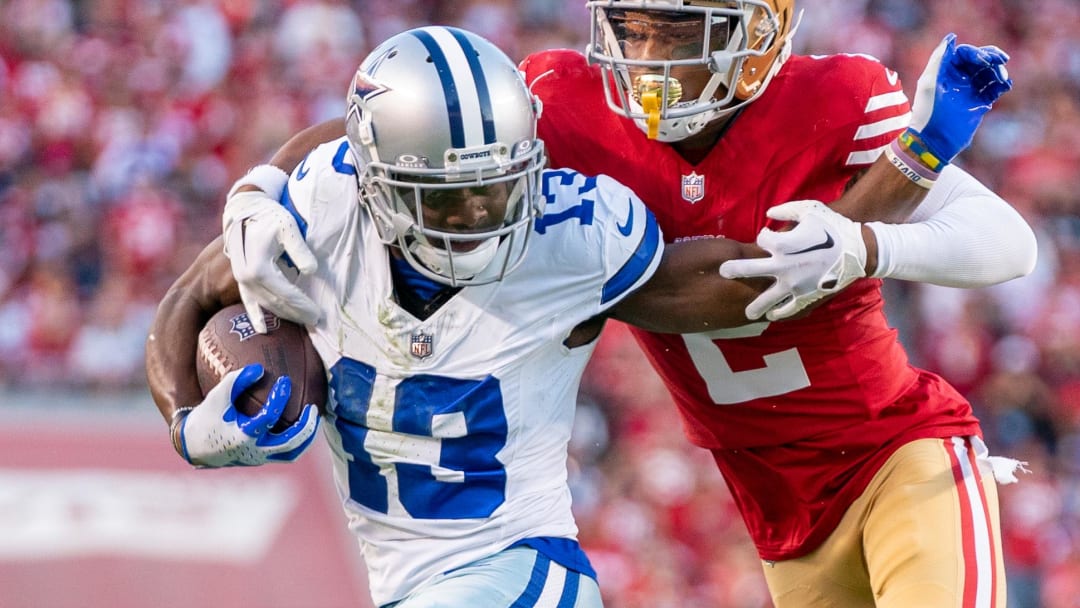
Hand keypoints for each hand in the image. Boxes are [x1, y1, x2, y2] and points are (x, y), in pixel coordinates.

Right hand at [174, 364, 319, 466]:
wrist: (194, 446)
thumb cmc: (207, 417)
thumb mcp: (217, 397)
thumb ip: (236, 380)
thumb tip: (260, 368)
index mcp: (243, 436)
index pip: (269, 418)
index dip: (279, 398)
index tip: (285, 381)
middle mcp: (254, 451)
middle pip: (290, 444)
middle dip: (306, 427)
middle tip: (314, 408)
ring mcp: (259, 458)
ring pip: (292, 453)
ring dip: (306, 437)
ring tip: (313, 418)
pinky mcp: (261, 459)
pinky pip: (286, 452)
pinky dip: (297, 440)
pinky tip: (302, 422)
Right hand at [223, 189, 319, 333]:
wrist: (245, 210)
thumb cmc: (269, 217)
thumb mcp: (288, 228)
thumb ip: (300, 250)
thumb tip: (311, 271)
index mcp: (259, 268)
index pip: (287, 293)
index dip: (303, 305)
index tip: (319, 314)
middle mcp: (247, 278)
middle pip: (277, 303)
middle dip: (297, 313)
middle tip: (316, 321)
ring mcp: (242, 281)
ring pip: (266, 304)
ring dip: (284, 315)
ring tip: (302, 321)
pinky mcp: (241, 280)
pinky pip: (248, 302)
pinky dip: (256, 316)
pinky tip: (262, 329)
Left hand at [719, 200, 866, 320]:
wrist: (858, 250)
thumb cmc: (833, 228)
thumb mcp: (810, 210)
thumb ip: (786, 209)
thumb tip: (769, 213)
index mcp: (783, 244)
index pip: (762, 240)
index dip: (764, 236)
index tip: (768, 236)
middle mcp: (784, 266)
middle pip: (750, 270)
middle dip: (734, 270)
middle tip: (723, 271)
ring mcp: (794, 284)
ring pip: (767, 299)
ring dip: (755, 306)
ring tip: (747, 313)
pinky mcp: (806, 296)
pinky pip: (790, 309)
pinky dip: (780, 313)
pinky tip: (772, 316)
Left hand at [909, 33, 1012, 162]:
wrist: (933, 142)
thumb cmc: (928, 112)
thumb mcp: (930, 83)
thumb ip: (940, 59)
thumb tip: (952, 37)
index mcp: (944, 72)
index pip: (964, 53)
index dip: (976, 53)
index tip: (985, 61)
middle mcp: (957, 79)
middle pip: (979, 61)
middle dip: (992, 58)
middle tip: (1002, 61)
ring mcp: (968, 91)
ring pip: (988, 73)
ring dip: (998, 72)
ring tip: (1003, 79)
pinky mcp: (977, 103)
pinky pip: (993, 89)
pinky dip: (1001, 85)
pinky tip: (1005, 86)